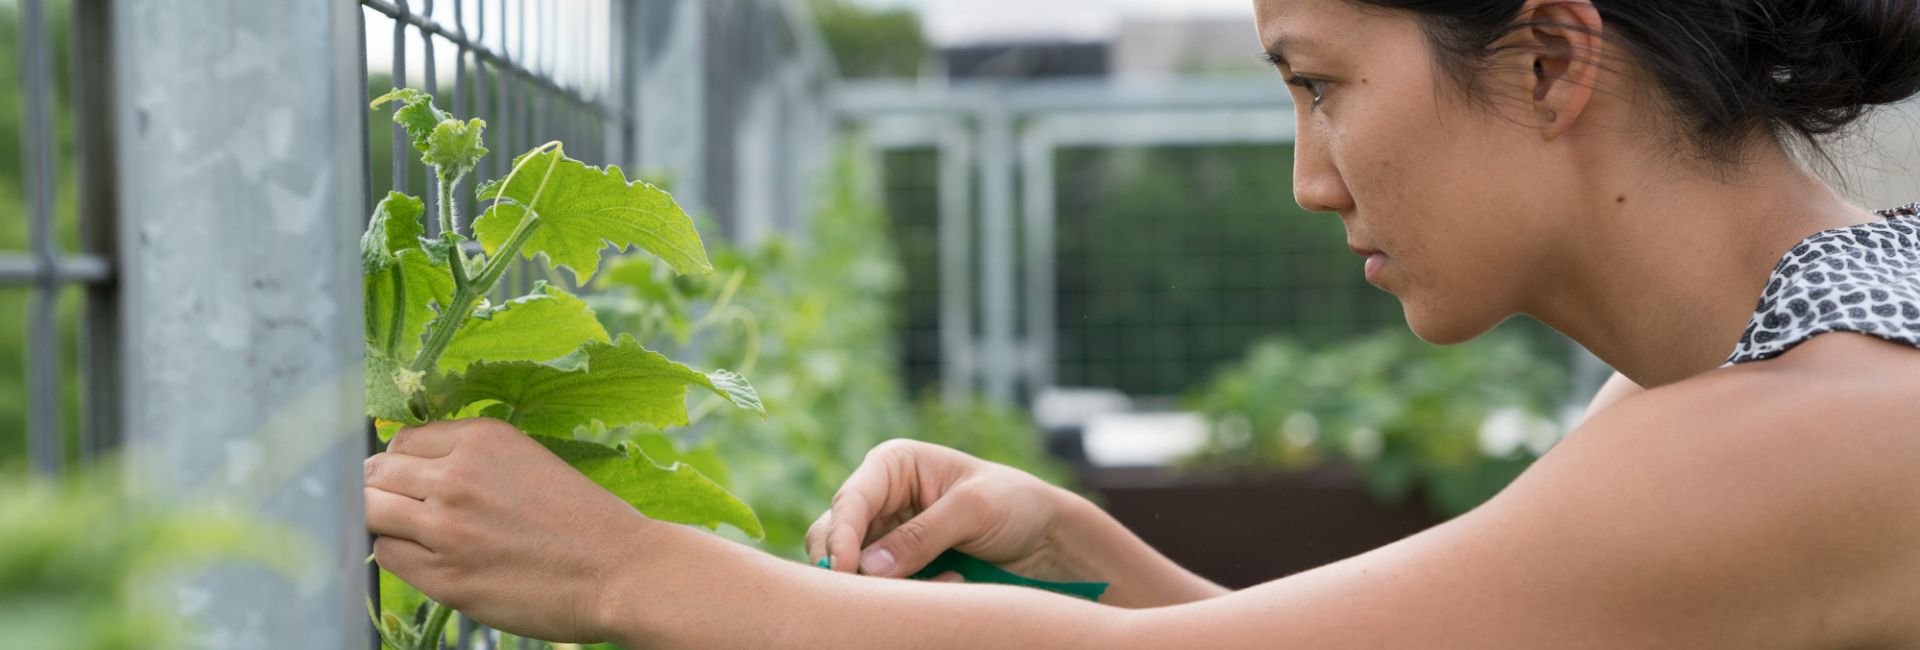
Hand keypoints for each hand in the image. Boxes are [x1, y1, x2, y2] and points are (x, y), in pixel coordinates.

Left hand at [363, 419, 646, 643]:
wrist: (621, 571)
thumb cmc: (584, 520)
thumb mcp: (529, 462)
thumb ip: (472, 459)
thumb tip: (411, 467)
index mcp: (483, 439)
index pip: (402, 441)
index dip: (401, 463)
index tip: (411, 480)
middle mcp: (457, 476)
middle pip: (375, 474)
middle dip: (381, 490)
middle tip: (401, 508)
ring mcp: (446, 529)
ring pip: (370, 512)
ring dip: (384, 522)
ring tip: (412, 533)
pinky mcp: (445, 577)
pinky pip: (387, 555)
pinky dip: (399, 555)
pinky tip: (430, 559)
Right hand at [806, 439, 1069, 581]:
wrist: (1044, 536)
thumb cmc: (1014, 503)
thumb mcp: (973, 510)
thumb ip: (922, 535)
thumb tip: (868, 567)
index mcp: (892, 465)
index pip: (850, 500)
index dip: (840, 536)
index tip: (844, 570)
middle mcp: (880, 498)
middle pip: (835, 536)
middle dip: (857, 567)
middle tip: (890, 592)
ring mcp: (885, 534)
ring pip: (853, 568)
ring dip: (889, 584)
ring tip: (946, 581)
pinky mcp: (898, 566)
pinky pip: (882, 587)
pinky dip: (907, 594)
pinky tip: (950, 584)